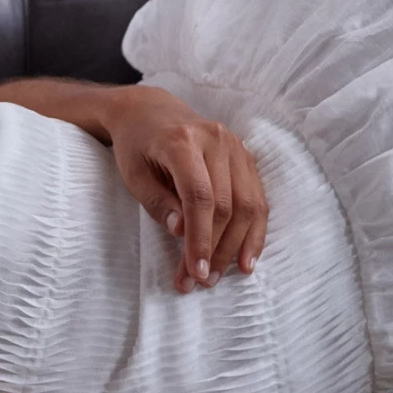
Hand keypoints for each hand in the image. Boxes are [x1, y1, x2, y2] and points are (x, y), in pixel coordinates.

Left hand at [105, 87, 268, 291]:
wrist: (150, 110)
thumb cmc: (136, 145)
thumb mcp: (133, 175)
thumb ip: (158, 203)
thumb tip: (182, 233)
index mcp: (182, 141)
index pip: (199, 196)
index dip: (200, 238)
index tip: (195, 271)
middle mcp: (215, 140)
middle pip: (226, 204)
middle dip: (215, 248)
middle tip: (201, 282)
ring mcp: (236, 146)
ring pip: (248, 204)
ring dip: (236, 246)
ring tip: (221, 276)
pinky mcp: (246, 156)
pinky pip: (258, 198)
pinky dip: (255, 231)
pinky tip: (246, 259)